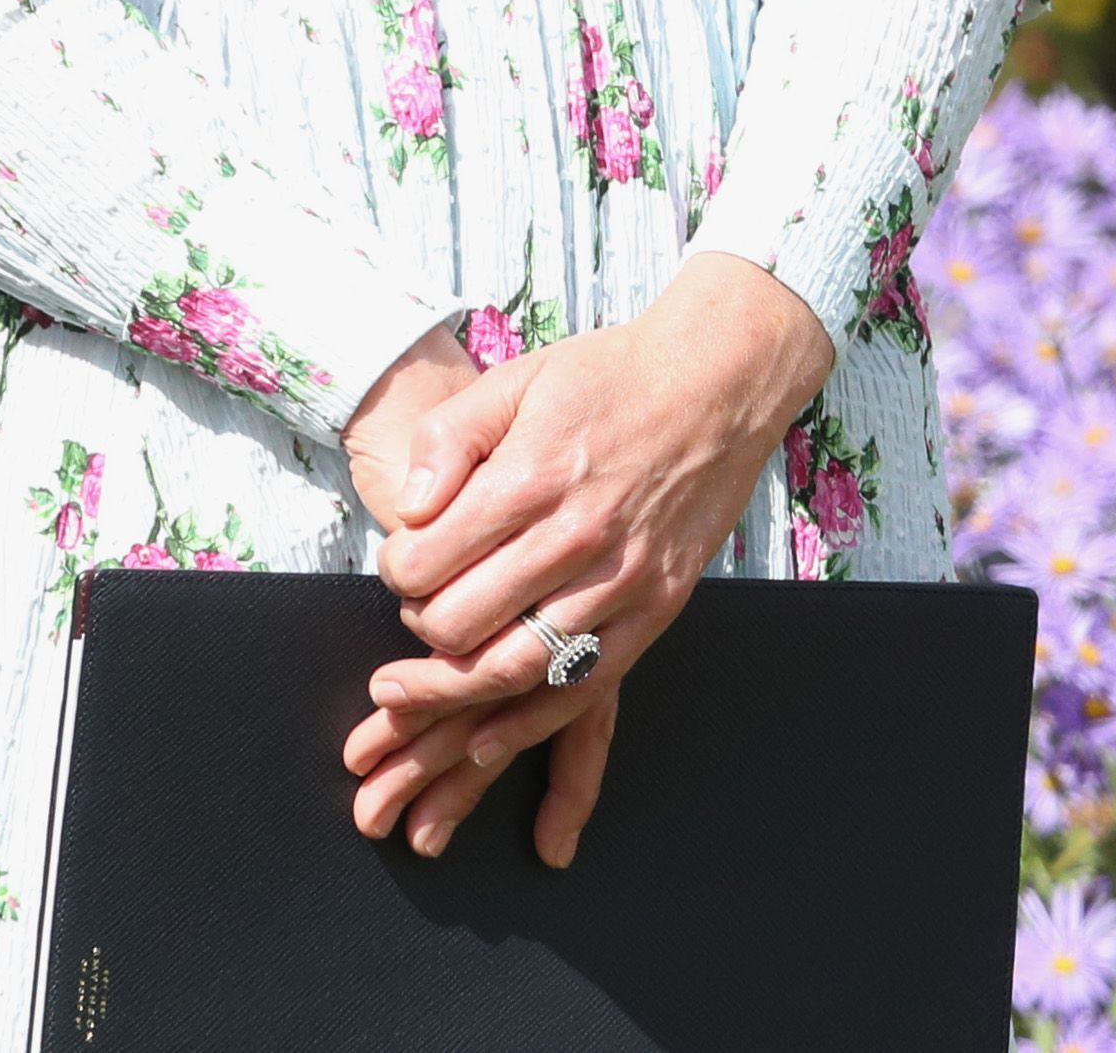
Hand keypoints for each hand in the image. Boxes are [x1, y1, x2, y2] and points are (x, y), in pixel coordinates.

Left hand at [339, 257, 832, 865]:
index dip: (397, 572)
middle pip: (462, 623)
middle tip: (418, 609)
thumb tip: (409, 511)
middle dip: (419, 626)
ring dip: (452, 688)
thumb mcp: (515, 380)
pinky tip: (484, 738)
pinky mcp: (657, 610)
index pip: (429, 560)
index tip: (400, 565)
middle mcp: (576, 536)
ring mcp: (622, 580)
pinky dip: (527, 722)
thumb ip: (448, 439)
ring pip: (516, 666)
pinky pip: (585, 687)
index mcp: (531, 476)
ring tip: (411, 690)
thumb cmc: (609, 379)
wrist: (718, 383)